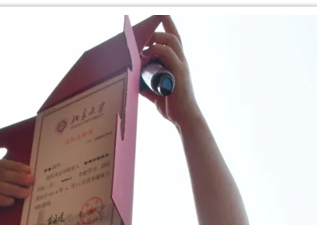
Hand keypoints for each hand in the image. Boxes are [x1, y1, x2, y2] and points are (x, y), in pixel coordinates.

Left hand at [138, 15, 201, 129]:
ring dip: (156, 38)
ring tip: (143, 44)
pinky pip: (168, 54)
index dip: (168, 24)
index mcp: (177, 63)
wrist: (184, 119)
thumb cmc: (172, 106)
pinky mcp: (179, 73)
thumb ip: (146, 84)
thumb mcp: (155, 92)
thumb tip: (133, 81)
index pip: (174, 38)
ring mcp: (181, 66)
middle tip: (142, 33)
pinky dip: (157, 51)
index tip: (160, 13)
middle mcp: (181, 61)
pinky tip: (146, 55)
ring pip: (171, 41)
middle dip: (159, 28)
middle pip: (173, 35)